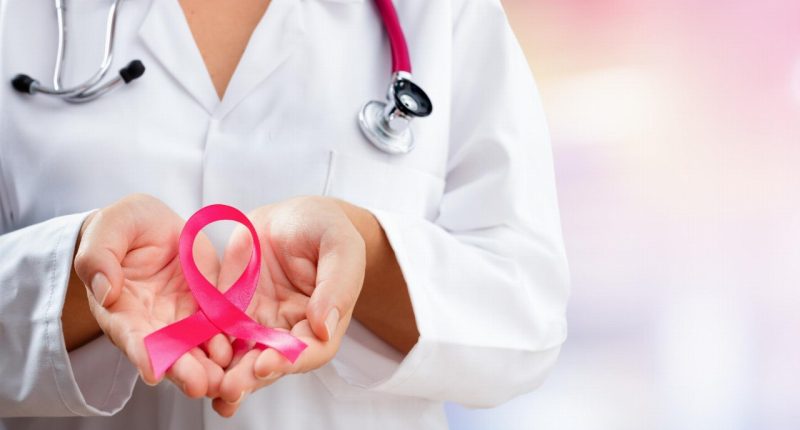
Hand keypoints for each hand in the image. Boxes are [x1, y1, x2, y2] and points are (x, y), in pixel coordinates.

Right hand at [73, 194, 230, 397]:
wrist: (150, 225)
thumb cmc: (121, 228)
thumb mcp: (107, 230)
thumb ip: (98, 258)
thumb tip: (104, 290)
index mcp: (120, 308)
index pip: (130, 335)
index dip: (141, 352)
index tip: (152, 370)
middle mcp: (152, 322)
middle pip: (168, 352)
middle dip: (184, 370)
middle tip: (200, 385)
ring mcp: (183, 317)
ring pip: (197, 347)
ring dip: (210, 365)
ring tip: (224, 377)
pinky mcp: (208, 305)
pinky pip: (222, 324)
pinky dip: (231, 339)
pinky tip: (242, 348)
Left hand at [210, 196, 365, 416]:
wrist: (295, 216)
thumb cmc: (326, 228)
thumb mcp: (340, 246)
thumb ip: (337, 284)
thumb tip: (323, 326)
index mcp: (323, 320)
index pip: (311, 350)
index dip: (290, 360)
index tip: (268, 364)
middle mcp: (289, 329)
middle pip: (271, 361)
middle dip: (250, 376)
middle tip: (231, 386)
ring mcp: (258, 321)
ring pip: (241, 354)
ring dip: (226, 373)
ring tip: (210, 386)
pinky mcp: (231, 307)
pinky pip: (215, 329)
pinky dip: (202, 346)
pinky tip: (187, 357)